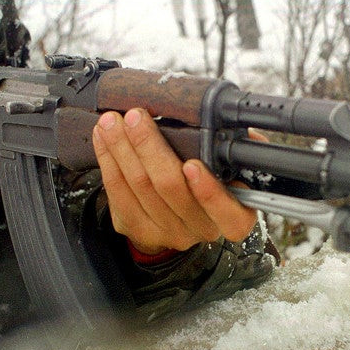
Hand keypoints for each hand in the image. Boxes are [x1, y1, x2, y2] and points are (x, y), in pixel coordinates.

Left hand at [92, 108, 257, 254]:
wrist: (179, 214)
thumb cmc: (208, 180)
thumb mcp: (232, 168)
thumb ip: (239, 152)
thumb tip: (246, 133)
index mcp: (233, 215)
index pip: (229, 214)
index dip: (209, 191)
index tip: (192, 164)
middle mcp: (201, 228)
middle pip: (170, 188)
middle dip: (149, 147)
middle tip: (135, 117)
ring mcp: (168, 232)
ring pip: (140, 187)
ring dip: (122, 148)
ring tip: (112, 122)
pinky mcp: (138, 230)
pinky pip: (118, 193)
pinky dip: (108, 161)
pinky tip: (103, 139)